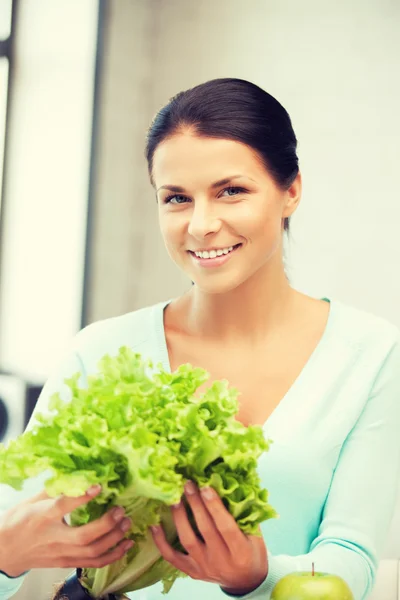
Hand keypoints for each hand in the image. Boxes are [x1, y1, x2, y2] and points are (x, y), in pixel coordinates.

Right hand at [0, 485, 133, 576]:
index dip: (82, 496)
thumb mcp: (32, 500)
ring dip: (114, 539)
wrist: (4, 551)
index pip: (64, 506)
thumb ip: (55, 488)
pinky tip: (125, 545)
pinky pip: (93, 564)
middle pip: (84, 536)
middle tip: (121, 510)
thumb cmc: (18, 521)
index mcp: (43, 516)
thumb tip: (78, 473)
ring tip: (127, 523)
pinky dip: (112, 556)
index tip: (99, 486)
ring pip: (92, 553)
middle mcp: (54, 537)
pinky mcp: (65, 563)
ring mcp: (61, 554)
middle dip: (107, 524)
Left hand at [151, 481, 267, 594]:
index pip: (226, 527)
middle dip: (196, 504)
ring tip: (175, 498)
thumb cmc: (252, 552)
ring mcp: (205, 568)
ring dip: (179, 517)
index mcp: (241, 552)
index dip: (215, 507)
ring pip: (187, 541)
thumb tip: (227, 485)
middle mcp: (221, 562)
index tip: (206, 487)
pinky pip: (173, 557)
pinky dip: (161, 542)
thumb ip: (243, 514)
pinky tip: (154, 525)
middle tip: (187, 484)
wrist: (246, 581)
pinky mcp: (193, 572)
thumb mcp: (255, 534)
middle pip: (205, 530)